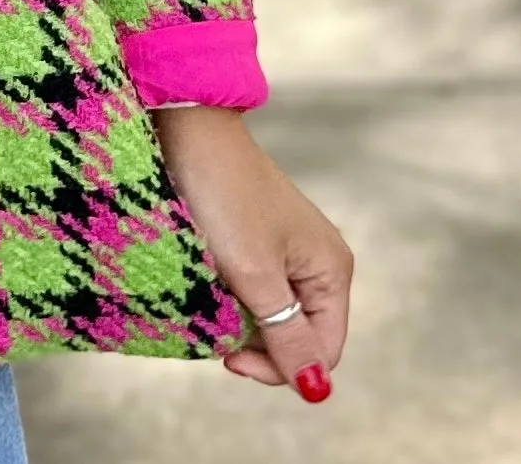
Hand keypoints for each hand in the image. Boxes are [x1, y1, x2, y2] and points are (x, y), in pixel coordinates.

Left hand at [156, 106, 351, 401]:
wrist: (189, 129)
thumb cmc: (224, 197)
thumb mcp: (255, 274)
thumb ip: (287, 335)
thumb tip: (318, 390)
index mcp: (332, 269)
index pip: (322, 351)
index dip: (280, 366)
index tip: (228, 356)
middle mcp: (318, 261)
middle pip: (298, 334)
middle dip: (258, 342)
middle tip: (214, 327)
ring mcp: (289, 249)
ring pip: (271, 312)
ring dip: (240, 318)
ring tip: (209, 299)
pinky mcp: (259, 238)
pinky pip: (254, 286)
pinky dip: (231, 293)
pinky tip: (208, 282)